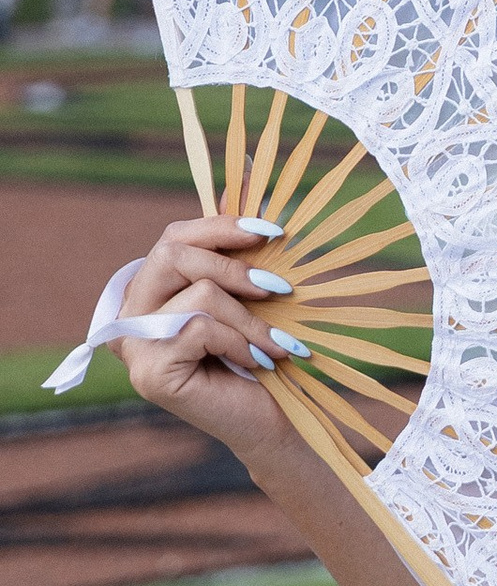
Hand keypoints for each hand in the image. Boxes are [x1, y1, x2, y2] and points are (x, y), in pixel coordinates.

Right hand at [118, 216, 302, 458]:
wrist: (270, 420)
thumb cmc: (260, 353)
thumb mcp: (251, 291)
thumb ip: (238, 240)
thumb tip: (245, 165)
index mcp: (150, 292)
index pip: (173, 237)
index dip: (221, 226)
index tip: (272, 230)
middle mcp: (130, 317)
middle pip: (173, 254)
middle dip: (235, 267)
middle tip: (278, 290)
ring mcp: (133, 348)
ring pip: (198, 294)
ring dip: (250, 319)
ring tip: (275, 345)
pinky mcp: (149, 374)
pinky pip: (201, 328)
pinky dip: (240, 342)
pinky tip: (256, 364)